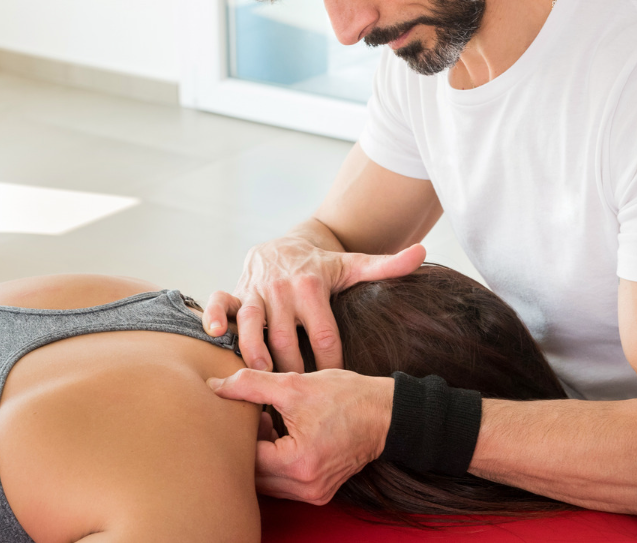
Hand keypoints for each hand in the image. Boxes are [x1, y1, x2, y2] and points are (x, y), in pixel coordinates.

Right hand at [202, 239, 424, 372]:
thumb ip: (387, 266)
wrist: (288, 243)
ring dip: (254, 347)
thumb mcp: (354, 265)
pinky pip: (218, 301)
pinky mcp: (235, 290)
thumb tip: (423, 253)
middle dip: (292, 365)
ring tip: (260, 372)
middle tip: (298, 393)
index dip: (330, 359)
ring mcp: (256, 290)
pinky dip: (213, 315)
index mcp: (312, 286)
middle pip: (287, 335)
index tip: (336, 383)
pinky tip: (215, 335)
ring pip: (251, 321)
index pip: (324, 331)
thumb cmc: (324, 265)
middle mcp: (282, 289)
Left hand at [207, 368, 393, 503]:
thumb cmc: (346, 397)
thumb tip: (214, 386)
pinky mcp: (319, 492)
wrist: (386, 414)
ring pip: (267, 482)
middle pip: (254, 475)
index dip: (239, 432)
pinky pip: (284, 482)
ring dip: (261, 456)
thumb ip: (250, 385)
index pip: (247, 457)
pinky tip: (283, 435)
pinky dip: (277, 462)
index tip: (242, 410)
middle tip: (253, 417)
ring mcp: (314, 494)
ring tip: (269, 424)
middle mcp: (306, 487)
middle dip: (248, 446)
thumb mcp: (294, 384)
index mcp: (298, 464)